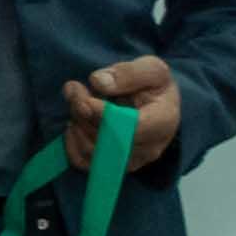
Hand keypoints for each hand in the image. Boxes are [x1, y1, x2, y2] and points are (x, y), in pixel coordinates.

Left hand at [60, 55, 181, 173]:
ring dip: (77, 124)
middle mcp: (150, 147)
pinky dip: (71, 143)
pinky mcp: (113, 167)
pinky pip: (83, 163)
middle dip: (84, 112)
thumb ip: (128, 73)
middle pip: (108, 138)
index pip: (132, 127)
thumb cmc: (154, 86)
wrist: (156, 107)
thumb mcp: (150, 68)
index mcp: (164, 121)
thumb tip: (99, 83)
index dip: (103, 114)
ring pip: (92, 150)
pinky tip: (74, 124)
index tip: (86, 98)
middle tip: (75, 89)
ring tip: (77, 103)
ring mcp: (132, 161)